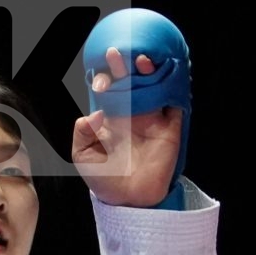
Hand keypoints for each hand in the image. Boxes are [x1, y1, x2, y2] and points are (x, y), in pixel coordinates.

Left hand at [72, 49, 183, 206]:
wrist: (128, 200)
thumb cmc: (103, 180)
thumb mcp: (82, 156)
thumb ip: (81, 134)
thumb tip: (93, 114)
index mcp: (111, 118)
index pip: (109, 91)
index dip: (105, 80)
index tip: (100, 81)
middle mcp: (132, 114)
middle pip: (130, 83)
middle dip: (124, 67)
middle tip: (117, 54)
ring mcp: (152, 120)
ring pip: (153, 88)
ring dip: (149, 72)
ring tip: (141, 61)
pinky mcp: (170, 129)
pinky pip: (174, 103)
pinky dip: (173, 88)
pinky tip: (166, 76)